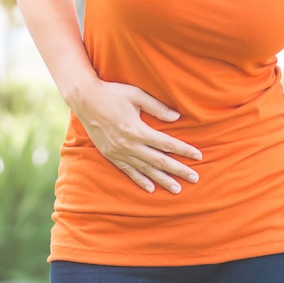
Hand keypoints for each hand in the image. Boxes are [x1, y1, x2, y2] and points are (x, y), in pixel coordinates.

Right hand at [70, 79, 201, 193]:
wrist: (85, 100)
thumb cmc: (112, 93)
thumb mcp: (136, 95)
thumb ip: (157, 107)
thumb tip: (176, 117)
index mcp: (137, 129)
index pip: (166, 143)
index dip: (183, 150)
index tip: (198, 156)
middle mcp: (128, 144)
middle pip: (159, 160)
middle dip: (178, 170)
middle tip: (195, 179)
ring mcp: (118, 152)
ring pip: (145, 169)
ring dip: (162, 180)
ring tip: (177, 189)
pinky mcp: (110, 155)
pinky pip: (128, 171)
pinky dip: (140, 180)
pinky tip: (150, 188)